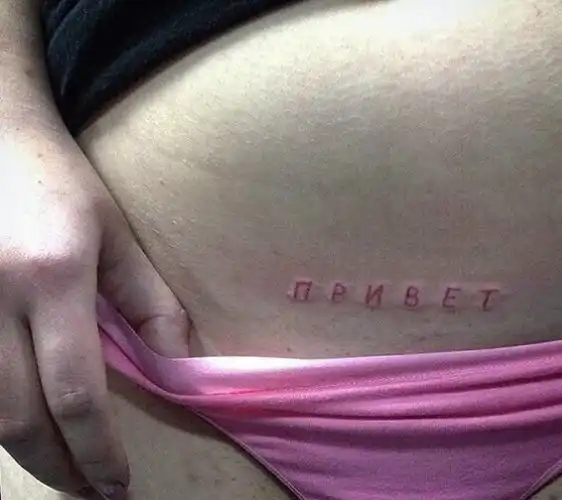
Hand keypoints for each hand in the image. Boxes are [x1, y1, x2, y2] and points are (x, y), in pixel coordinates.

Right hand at [0, 136, 190, 498]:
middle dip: (61, 468)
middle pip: (18, 420)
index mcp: (51, 278)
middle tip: (95, 492)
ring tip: (67, 471)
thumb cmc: (61, 185)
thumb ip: (150, 302)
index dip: (98, 449)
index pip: (74, 392)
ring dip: (28, 455)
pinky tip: (28, 429)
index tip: (119, 481)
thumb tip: (176, 366)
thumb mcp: (118, 236)